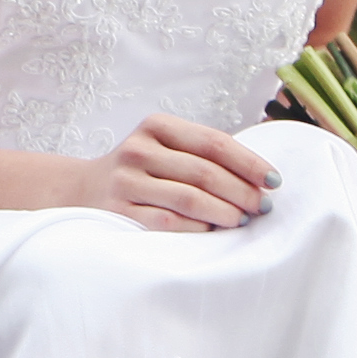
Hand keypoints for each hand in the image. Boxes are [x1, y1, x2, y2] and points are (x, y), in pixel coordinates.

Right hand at [86, 112, 276, 231]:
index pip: (214, 142)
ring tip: (243, 220)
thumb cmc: (141, 170)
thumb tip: (260, 178)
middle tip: (264, 206)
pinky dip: (197, 228)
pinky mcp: (119, 212)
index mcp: (156, 127)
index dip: (249, 162)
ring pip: (190, 198)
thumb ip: (203, 154)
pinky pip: (169, 222)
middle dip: (242, 191)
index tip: (274, 180)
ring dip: (224, 212)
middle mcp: (139, 150)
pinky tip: (213, 230)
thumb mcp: (164, 147)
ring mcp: (126, 181)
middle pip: (205, 172)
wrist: (82, 190)